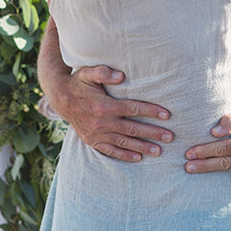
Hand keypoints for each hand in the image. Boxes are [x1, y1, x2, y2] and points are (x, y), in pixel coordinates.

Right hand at [56, 65, 173, 161]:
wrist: (60, 98)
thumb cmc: (79, 82)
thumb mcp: (88, 72)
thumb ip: (104, 72)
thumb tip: (121, 76)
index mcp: (104, 105)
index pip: (132, 109)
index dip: (151, 111)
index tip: (167, 115)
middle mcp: (101, 122)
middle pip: (132, 129)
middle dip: (153, 133)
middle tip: (170, 137)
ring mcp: (96, 134)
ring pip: (124, 142)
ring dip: (142, 147)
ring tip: (159, 151)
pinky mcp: (92, 141)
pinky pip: (110, 151)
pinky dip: (124, 155)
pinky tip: (138, 158)